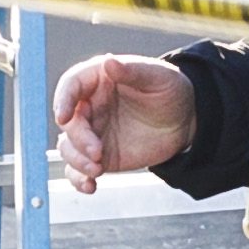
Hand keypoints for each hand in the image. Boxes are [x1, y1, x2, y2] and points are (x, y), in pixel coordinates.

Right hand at [54, 53, 191, 192]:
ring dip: (77, 161)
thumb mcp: (157, 76)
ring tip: (97, 169)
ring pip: (68, 147)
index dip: (63, 99)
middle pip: (69, 122)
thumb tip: (108, 62)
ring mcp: (93, 132)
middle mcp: (90, 106)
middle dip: (78, 139)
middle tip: (98, 152)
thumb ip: (132, 70)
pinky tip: (90, 186)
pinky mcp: (99, 155)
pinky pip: (78, 169)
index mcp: (99, 80)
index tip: (64, 116)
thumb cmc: (170, 90)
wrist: (185, 121)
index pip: (71, 85)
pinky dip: (79, 179)